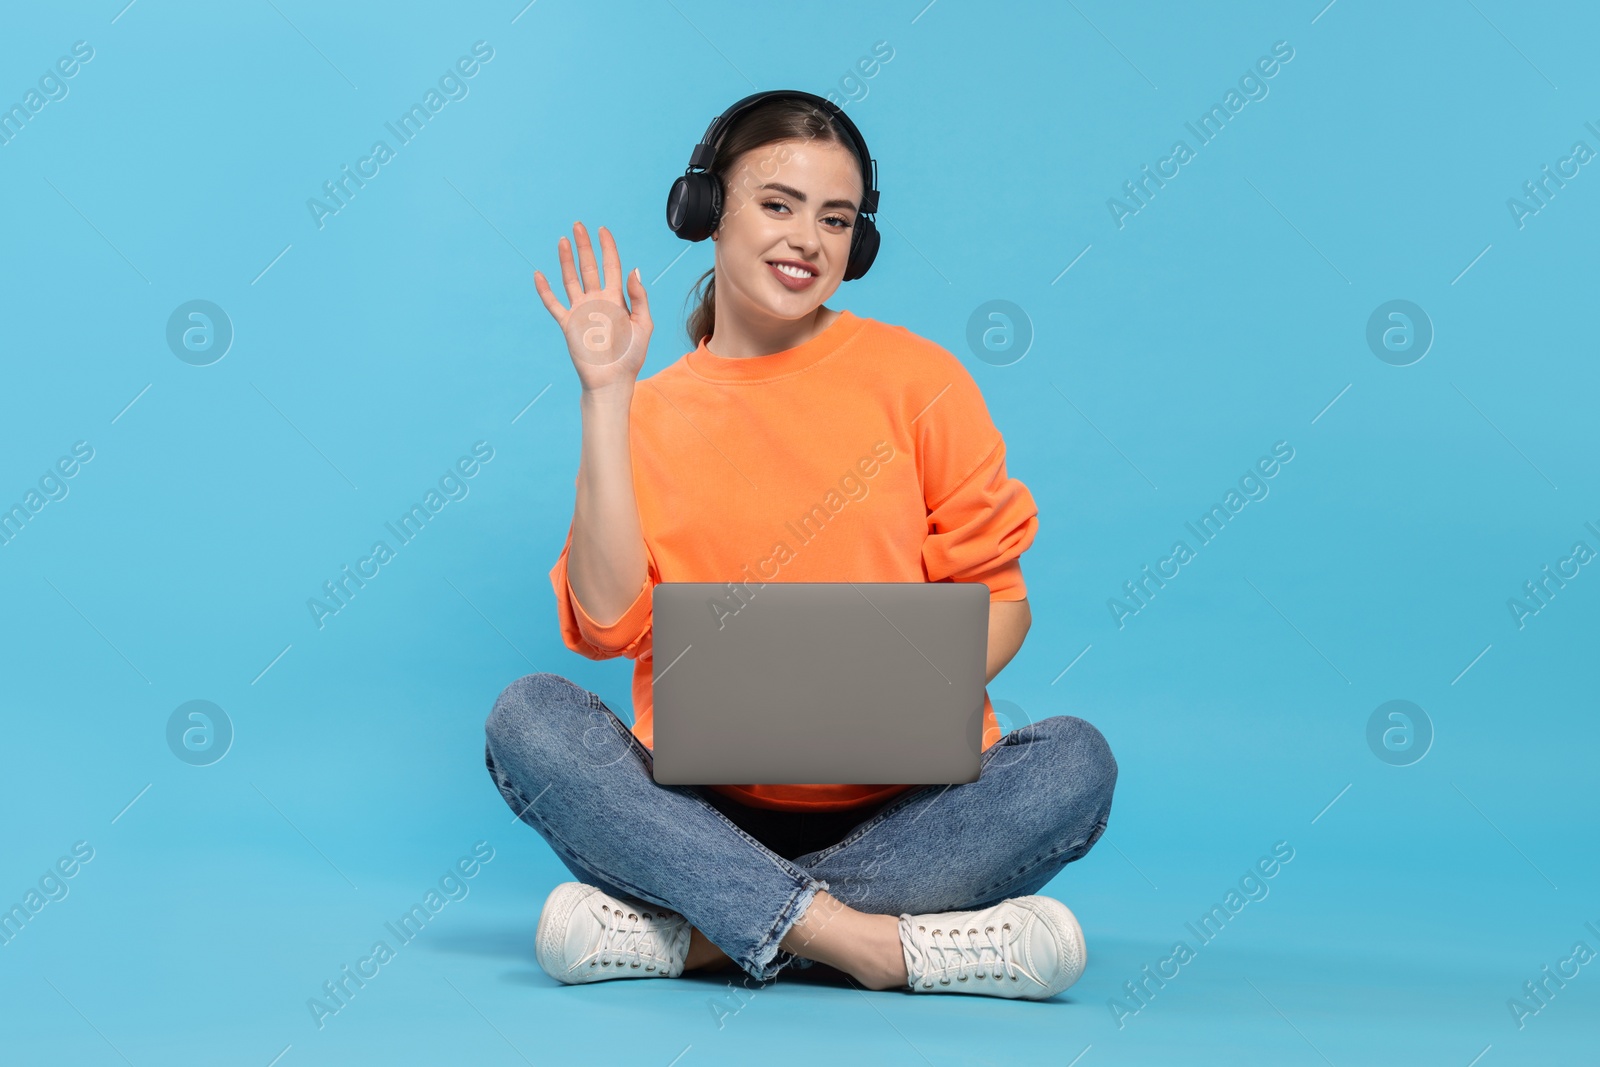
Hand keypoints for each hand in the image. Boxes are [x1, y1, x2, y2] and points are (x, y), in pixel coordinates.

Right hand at [533, 221, 651, 393]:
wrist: (612, 380)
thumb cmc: (631, 357)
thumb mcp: (644, 325)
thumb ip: (640, 298)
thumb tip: (633, 270)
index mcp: (617, 299)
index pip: (611, 266)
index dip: (608, 248)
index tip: (603, 230)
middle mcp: (597, 301)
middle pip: (589, 267)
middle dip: (585, 246)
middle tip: (578, 225)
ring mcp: (581, 311)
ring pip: (571, 279)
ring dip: (566, 260)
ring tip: (563, 240)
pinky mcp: (568, 324)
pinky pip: (554, 304)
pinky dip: (545, 290)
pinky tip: (539, 274)